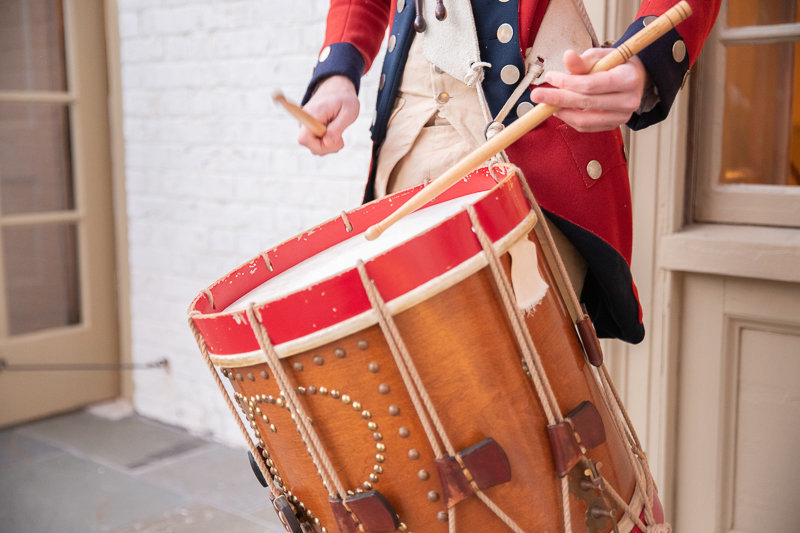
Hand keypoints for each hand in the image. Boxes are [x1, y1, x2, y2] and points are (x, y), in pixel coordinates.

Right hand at [298, 75, 359, 154]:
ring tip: (338, 133)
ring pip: (312, 146)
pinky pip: (315, 142)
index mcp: (313, 114)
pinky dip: (325, 142)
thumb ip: (337, 128)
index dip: (318, 145)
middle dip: (327, 147)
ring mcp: (305, 124)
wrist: (338, 87)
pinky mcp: (309, 127)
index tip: (333, 140)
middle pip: (308, 145)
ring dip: (327, 145)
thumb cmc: (345, 99)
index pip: (304, 139)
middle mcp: (305, 119)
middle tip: (341, 140)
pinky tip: (333, 133)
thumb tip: (327, 142)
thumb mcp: (349, 112)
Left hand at [530, 48, 648, 131]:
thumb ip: (582, 60)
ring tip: (548, 103)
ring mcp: (622, 117)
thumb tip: (567, 57)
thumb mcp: (601, 56)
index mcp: (628, 79)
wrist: (634, 79)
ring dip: (561, 111)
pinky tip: (560, 109)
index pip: (592, 84)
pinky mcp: (613, 126)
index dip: (568, 82)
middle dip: (558, 98)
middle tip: (537, 95)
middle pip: (585, 103)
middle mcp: (628, 101)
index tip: (550, 77)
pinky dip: (569, 119)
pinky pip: (586, 127)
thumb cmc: (617, 65)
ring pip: (584, 120)